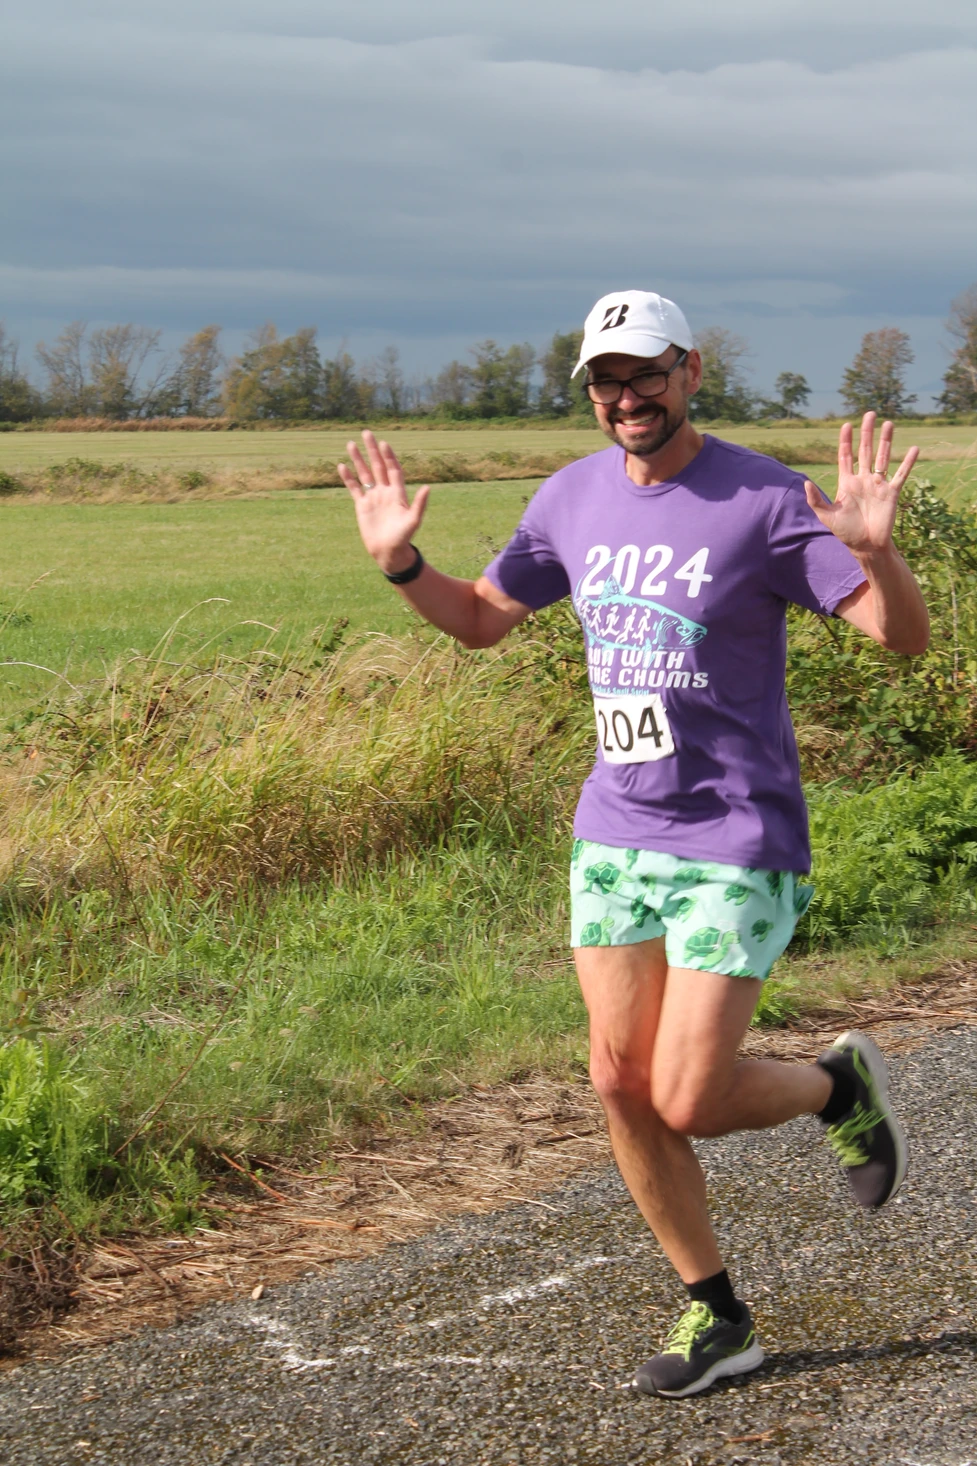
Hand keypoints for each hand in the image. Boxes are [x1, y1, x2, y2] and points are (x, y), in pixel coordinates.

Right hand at [338, 430, 429, 574]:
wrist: (388, 551)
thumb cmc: (403, 537)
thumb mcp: (413, 520)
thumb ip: (420, 504)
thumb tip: (428, 488)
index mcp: (397, 493)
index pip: (393, 469)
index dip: (389, 456)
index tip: (383, 444)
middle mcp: (385, 491)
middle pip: (378, 466)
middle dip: (372, 450)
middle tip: (366, 432)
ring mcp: (373, 497)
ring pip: (364, 474)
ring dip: (358, 460)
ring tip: (350, 444)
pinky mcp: (362, 506)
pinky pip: (354, 488)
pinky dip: (348, 478)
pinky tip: (342, 466)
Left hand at [804, 412, 918, 556]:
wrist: (866, 546)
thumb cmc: (845, 532)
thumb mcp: (827, 516)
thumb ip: (816, 500)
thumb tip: (805, 483)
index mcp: (847, 482)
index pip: (845, 456)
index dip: (846, 441)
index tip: (846, 425)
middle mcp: (863, 480)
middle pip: (865, 451)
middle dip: (867, 433)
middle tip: (870, 414)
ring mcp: (878, 485)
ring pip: (883, 457)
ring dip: (886, 441)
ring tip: (889, 423)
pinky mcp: (892, 493)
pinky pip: (901, 474)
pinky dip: (908, 462)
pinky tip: (914, 449)